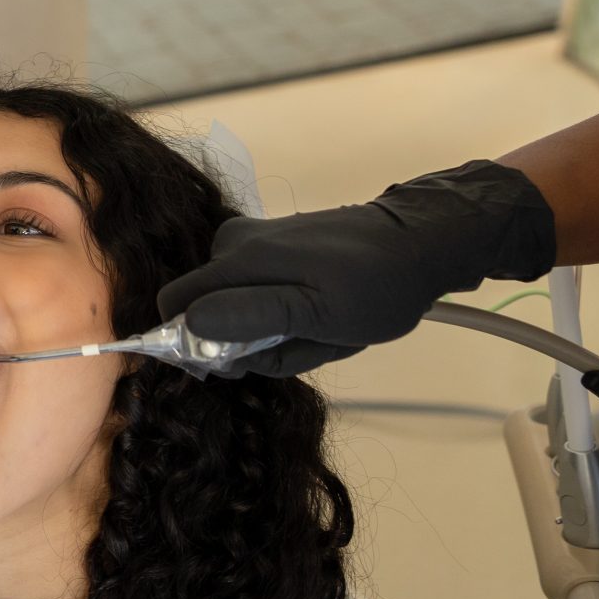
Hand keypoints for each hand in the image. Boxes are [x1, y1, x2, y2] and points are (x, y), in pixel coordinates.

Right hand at [155, 160, 557, 376]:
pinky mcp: (268, 239)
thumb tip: (190, 325)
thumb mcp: (319, 317)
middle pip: (203, 306)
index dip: (196, 344)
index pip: (175, 306)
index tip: (241, 362)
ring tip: (312, 327)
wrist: (422, 244)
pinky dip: (275, 306)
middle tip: (291, 345)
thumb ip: (251, 319)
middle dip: (237, 338)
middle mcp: (231, 241)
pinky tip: (313, 308)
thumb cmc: (376, 289)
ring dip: (261, 326)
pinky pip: (251, 287)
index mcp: (237, 260)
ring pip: (229, 300)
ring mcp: (250, 236)